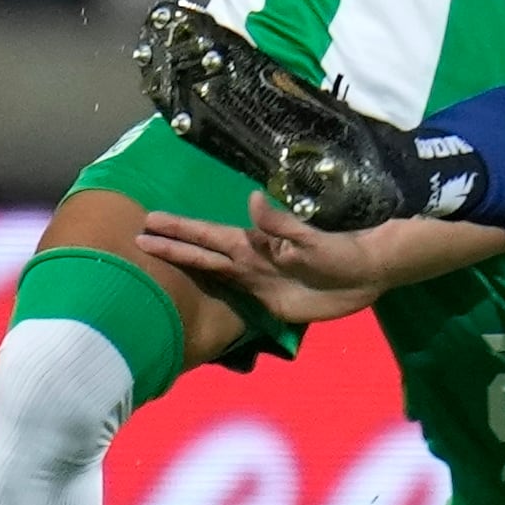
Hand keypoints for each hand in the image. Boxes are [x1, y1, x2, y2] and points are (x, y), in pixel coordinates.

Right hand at [137, 197, 391, 322]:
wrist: (366, 274)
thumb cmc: (340, 252)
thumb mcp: (311, 239)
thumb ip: (280, 224)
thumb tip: (250, 200)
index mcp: (255, 245)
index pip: (208, 237)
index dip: (179, 231)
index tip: (149, 222)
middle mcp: (250, 262)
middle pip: (203, 254)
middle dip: (171, 246)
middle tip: (138, 238)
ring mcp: (258, 282)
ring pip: (214, 273)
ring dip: (186, 266)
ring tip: (157, 259)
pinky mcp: (269, 304)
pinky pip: (234, 298)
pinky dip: (213, 294)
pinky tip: (198, 294)